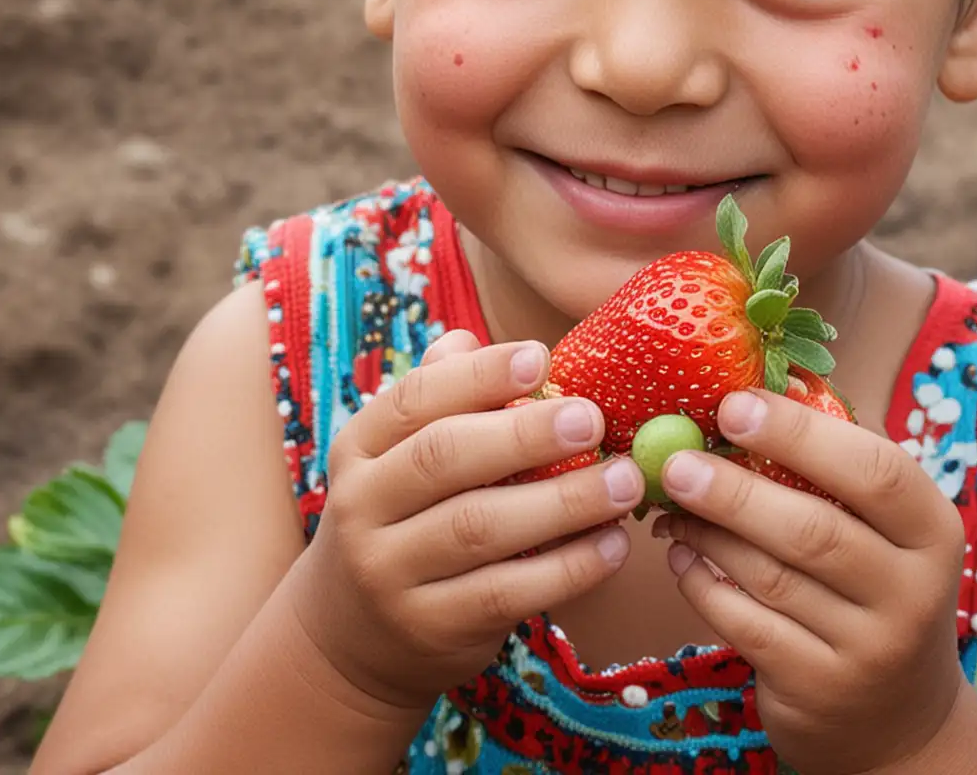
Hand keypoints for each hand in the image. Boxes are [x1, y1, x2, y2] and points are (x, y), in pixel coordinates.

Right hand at [290, 329, 644, 718]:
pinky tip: (612, 545)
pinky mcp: (429, 628)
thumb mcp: (399, 456)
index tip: (541, 358)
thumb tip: (473, 340)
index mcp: (360, 446)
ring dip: (562, 502)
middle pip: (444, 458)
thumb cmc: (403, 516)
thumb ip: (440, 397)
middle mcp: (361, 507)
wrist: (353, 636)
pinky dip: (567, 569)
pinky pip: (506, 593)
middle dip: (524, 435)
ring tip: (623, 482)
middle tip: (593, 419)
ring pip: (480, 529)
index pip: (415, 399)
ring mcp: (389, 574)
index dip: (479, 375)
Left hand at [650, 388, 968, 774]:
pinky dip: (702, 584)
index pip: (875, 471)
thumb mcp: (885, 529)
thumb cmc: (876, 586)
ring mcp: (868, 650)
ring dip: (708, 533)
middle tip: (675, 459)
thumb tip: (761, 383)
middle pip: (814, 529)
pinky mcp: (818, 690)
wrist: (898, 720)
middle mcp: (913, 594)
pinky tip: (681, 556)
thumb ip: (836, 465)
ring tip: (669, 503)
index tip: (733, 404)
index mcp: (933, 531)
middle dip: (734, 490)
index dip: (800, 433)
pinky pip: (745, 625)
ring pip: (770, 578)